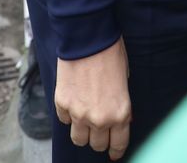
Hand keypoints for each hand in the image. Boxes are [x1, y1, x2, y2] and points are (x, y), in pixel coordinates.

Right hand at [55, 38, 131, 159]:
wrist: (88, 36)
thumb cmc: (110, 52)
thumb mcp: (124, 80)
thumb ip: (119, 103)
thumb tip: (117, 116)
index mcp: (120, 113)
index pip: (118, 144)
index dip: (115, 150)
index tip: (113, 152)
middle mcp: (100, 119)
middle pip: (96, 144)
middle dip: (98, 137)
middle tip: (98, 126)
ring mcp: (79, 113)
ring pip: (78, 139)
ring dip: (82, 130)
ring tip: (84, 117)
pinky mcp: (62, 104)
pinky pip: (64, 120)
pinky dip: (68, 114)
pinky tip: (73, 100)